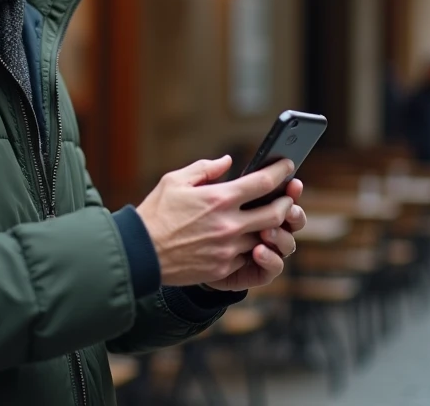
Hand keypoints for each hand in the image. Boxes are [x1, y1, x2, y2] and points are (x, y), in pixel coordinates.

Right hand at [135, 157, 295, 286]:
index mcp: (219, 198)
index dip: (280, 171)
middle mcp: (229, 224)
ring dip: (271, 227)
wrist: (141, 253)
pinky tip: (248, 238)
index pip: (263, 182)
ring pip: (265, 236)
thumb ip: (205, 169)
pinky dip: (252, 246)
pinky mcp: (224, 267)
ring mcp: (229, 248)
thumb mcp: (175, 181)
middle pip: (276, 213)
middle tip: (287, 196)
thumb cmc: (156, 213)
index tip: (287, 165)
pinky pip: (249, 256)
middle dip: (286, 203)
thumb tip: (227, 162)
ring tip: (270, 219)